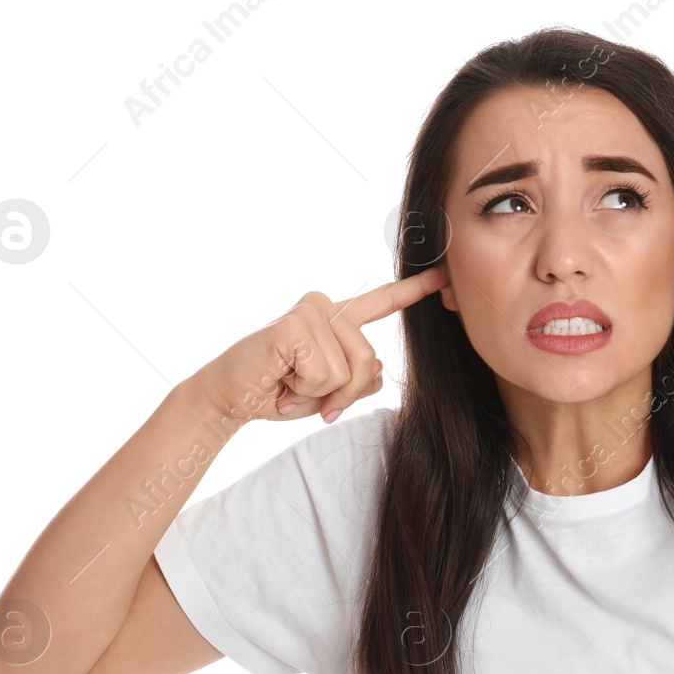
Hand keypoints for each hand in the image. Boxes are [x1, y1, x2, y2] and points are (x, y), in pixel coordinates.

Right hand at [193, 264, 449, 422]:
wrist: (230, 398)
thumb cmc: (279, 393)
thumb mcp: (330, 393)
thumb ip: (360, 382)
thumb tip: (377, 368)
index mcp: (338, 320)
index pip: (382, 303)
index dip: (414, 291)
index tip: (443, 275)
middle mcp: (326, 307)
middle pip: (370, 361)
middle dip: (342, 393)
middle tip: (304, 395)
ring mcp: (311, 311)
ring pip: (348, 370)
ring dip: (318, 393)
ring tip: (288, 385)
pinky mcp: (295, 324)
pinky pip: (324, 373)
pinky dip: (302, 390)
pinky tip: (279, 380)